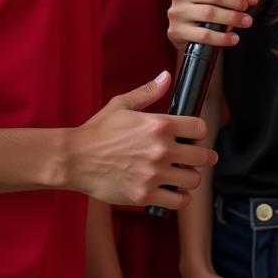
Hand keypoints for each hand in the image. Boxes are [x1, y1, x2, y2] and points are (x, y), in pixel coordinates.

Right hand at [67, 73, 216, 208]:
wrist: (74, 159)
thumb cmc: (97, 131)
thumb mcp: (122, 104)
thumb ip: (148, 91)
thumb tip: (167, 76)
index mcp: (159, 125)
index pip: (200, 128)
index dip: (199, 132)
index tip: (194, 136)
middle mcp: (161, 150)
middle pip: (202, 155)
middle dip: (203, 156)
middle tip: (197, 158)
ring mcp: (154, 174)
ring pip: (193, 179)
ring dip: (190, 177)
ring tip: (183, 174)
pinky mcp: (145, 196)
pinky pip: (178, 201)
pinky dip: (180, 197)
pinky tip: (174, 191)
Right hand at [167, 0, 257, 50]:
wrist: (185, 33)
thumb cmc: (204, 9)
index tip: (246, 1)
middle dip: (235, 4)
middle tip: (247, 13)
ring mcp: (176, 12)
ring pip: (209, 13)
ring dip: (232, 19)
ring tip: (245, 23)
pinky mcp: (176, 31)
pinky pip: (203, 35)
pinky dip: (222, 37)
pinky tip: (233, 38)